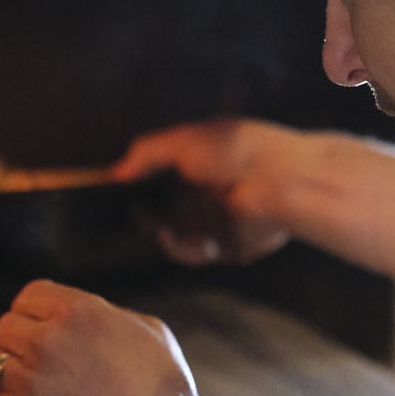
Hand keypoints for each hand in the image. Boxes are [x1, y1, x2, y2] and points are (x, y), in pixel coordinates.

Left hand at [0, 279, 202, 395]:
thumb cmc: (162, 387)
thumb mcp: (148, 331)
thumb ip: (110, 318)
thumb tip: (91, 322)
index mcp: (77, 312)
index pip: (29, 294)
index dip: (37, 308)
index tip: (46, 322)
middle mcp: (45, 341)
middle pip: (5, 327)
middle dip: (21, 338)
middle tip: (41, 355)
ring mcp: (30, 380)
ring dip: (12, 371)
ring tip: (34, 383)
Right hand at [111, 117, 308, 265]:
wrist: (280, 180)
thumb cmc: (234, 151)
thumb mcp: (182, 141)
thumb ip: (145, 154)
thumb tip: (115, 172)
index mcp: (196, 165)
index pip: (157, 182)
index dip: (137, 191)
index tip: (120, 197)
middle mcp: (203, 194)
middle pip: (161, 215)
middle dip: (146, 220)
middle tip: (138, 219)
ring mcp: (215, 222)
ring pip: (174, 239)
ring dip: (167, 239)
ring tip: (166, 234)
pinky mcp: (228, 245)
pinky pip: (197, 254)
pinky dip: (192, 251)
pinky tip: (202, 243)